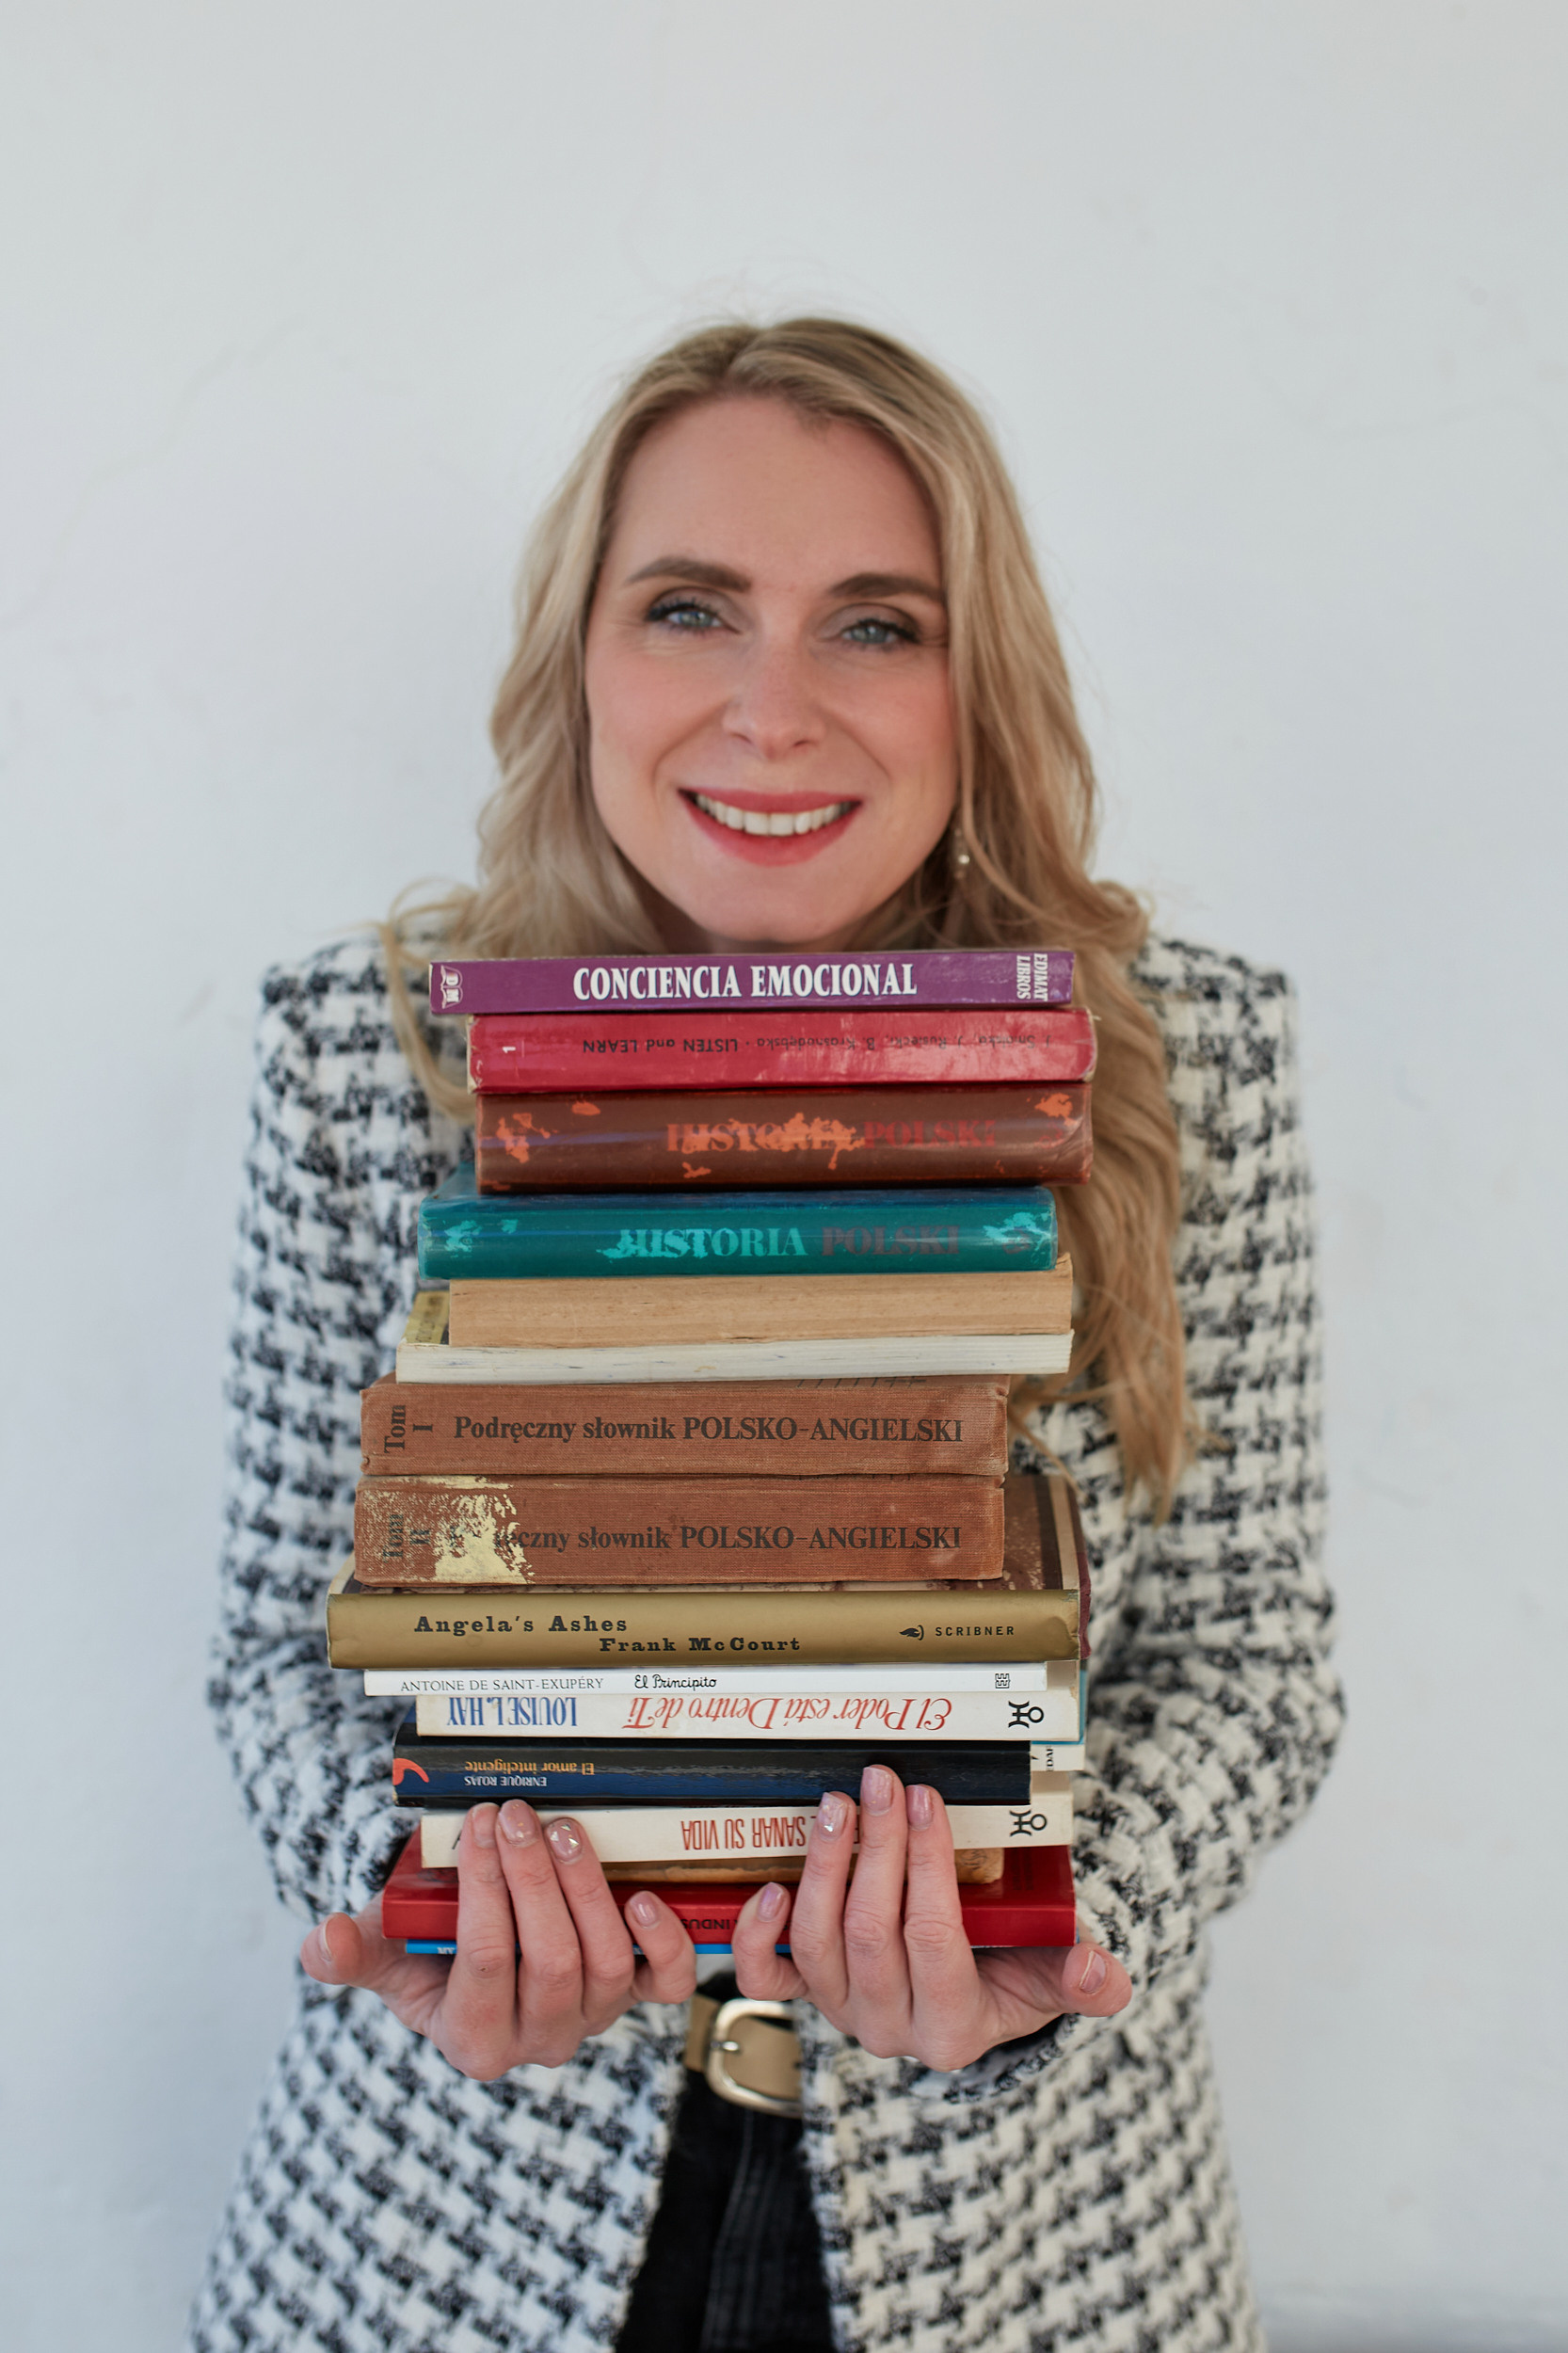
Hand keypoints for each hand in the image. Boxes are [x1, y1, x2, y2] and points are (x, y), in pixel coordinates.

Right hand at [300, 1800, 696, 2077]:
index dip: (484, 1891)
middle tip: (516, 1815)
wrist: (472, 1953)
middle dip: (535, 1880)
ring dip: (586, 1888)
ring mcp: (593, 2016)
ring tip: (563, 1829)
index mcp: (473, 2040)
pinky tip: (643, 1894)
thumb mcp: (380, 1951)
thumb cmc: (426, 1947)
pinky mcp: (636, 1992)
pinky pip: (667, 1981)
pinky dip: (665, 1941)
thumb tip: (323, 1941)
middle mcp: (539, 2039)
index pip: (484, 1964)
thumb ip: (350, 1952)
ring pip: (606, 1963)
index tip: (478, 1824)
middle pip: (552, 1963)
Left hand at [731, 1765, 1129, 2070]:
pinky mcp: (807, 1994)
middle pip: (870, 1932)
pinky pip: (768, 1977)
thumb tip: (1096, 1968)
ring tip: (837, 1804)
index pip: (934, 1939)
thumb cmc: (1012, 1975)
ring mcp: (841, 2010)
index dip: (927, 1867)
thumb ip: (1083, 1981)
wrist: (970, 2003)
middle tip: (883, 1781)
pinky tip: (769, 1885)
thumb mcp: (1055, 1981)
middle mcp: (889, 2028)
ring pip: (817, 1943)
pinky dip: (758, 1935)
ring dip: (824, 1866)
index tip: (926, 1800)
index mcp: (953, 2028)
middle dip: (877, 1848)